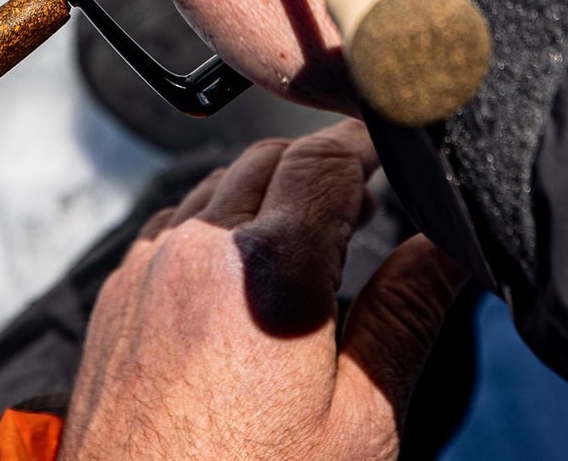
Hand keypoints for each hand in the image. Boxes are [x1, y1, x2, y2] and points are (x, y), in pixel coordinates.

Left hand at [58, 121, 464, 460]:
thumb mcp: (360, 424)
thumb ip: (406, 316)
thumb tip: (450, 245)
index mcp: (271, 267)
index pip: (327, 158)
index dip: (367, 143)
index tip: (396, 145)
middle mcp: (200, 248)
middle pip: (270, 159)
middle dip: (321, 167)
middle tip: (367, 202)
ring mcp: (148, 269)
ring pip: (217, 186)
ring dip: (266, 191)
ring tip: (310, 237)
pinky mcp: (116, 299)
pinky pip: (172, 225)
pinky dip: (213, 223)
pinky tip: (240, 271)